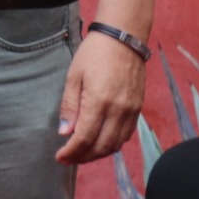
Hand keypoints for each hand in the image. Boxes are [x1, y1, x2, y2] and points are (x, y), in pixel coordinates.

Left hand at [55, 28, 147, 163]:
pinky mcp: (138, 108)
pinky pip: (126, 134)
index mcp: (99, 102)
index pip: (85, 138)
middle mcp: (119, 110)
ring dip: (98, 153)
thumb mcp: (73, 76)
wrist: (123, 39)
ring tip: (82, 153)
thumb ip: (70, 106)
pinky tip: (99, 141)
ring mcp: (131, 111)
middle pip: (102, 146)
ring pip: (116, 144)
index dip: (72, 152)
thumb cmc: (94, 54)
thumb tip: (65, 133)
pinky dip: (112, 143)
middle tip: (68, 158)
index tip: (60, 157)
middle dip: (84, 157)